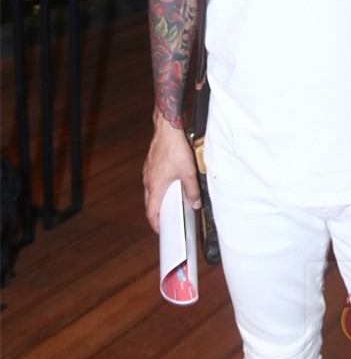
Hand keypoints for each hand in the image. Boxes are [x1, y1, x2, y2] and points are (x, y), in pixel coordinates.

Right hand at [143, 109, 201, 232]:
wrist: (167, 129)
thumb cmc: (175, 149)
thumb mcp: (189, 172)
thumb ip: (192, 190)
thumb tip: (195, 203)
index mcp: (156, 186)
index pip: (151, 211)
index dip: (155, 223)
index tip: (160, 230)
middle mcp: (148, 180)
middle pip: (150, 203)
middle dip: (156, 213)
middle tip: (165, 220)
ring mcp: (148, 171)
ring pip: (151, 191)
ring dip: (158, 199)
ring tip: (170, 202)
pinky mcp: (150, 163)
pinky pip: (152, 180)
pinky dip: (159, 187)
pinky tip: (169, 183)